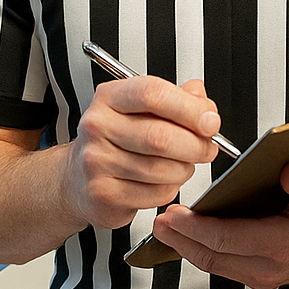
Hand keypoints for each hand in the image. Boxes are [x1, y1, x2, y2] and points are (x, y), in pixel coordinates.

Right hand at [65, 76, 222, 230]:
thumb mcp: (142, 109)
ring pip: (163, 168)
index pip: (153, 94)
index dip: (189, 108)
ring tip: (183, 164)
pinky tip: (164, 180)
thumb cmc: (116, 139)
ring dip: (185, 168)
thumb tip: (205, 106)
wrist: (77, 177)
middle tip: (207, 148)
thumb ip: (178, 100)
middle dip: (196, 145)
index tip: (210, 121)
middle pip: (161, 136)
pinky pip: (156, 193)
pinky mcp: (103, 194)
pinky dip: (171, 188)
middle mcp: (98, 126)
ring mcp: (97, 162)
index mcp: (110, 97)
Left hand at [152, 161, 288, 288]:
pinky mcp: (262, 272)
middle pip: (212, 258)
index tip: (173, 215)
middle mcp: (272, 266)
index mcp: (285, 244)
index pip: (227, 240)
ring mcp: (266, 274)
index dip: (195, 228)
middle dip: (181, 240)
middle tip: (158, 220)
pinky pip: (224, 264)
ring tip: (167, 225)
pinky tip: (190, 233)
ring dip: (188, 246)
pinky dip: (203, 249)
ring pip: (215, 264)